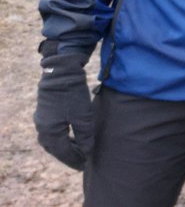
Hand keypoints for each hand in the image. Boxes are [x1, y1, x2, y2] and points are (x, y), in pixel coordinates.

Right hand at [34, 48, 93, 170]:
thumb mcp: (84, 117)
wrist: (61, 72)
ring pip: (53, 140)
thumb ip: (85, 137)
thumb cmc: (73, 95)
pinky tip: (71, 136)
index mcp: (50, 133)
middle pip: (56, 148)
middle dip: (69, 155)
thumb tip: (87, 152)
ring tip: (79, 150)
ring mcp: (42, 120)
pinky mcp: (45, 112)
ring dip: (65, 146)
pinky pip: (53, 131)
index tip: (84, 166)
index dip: (74, 160)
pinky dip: (62, 136)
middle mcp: (42, 129)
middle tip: (82, 161)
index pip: (63, 153)